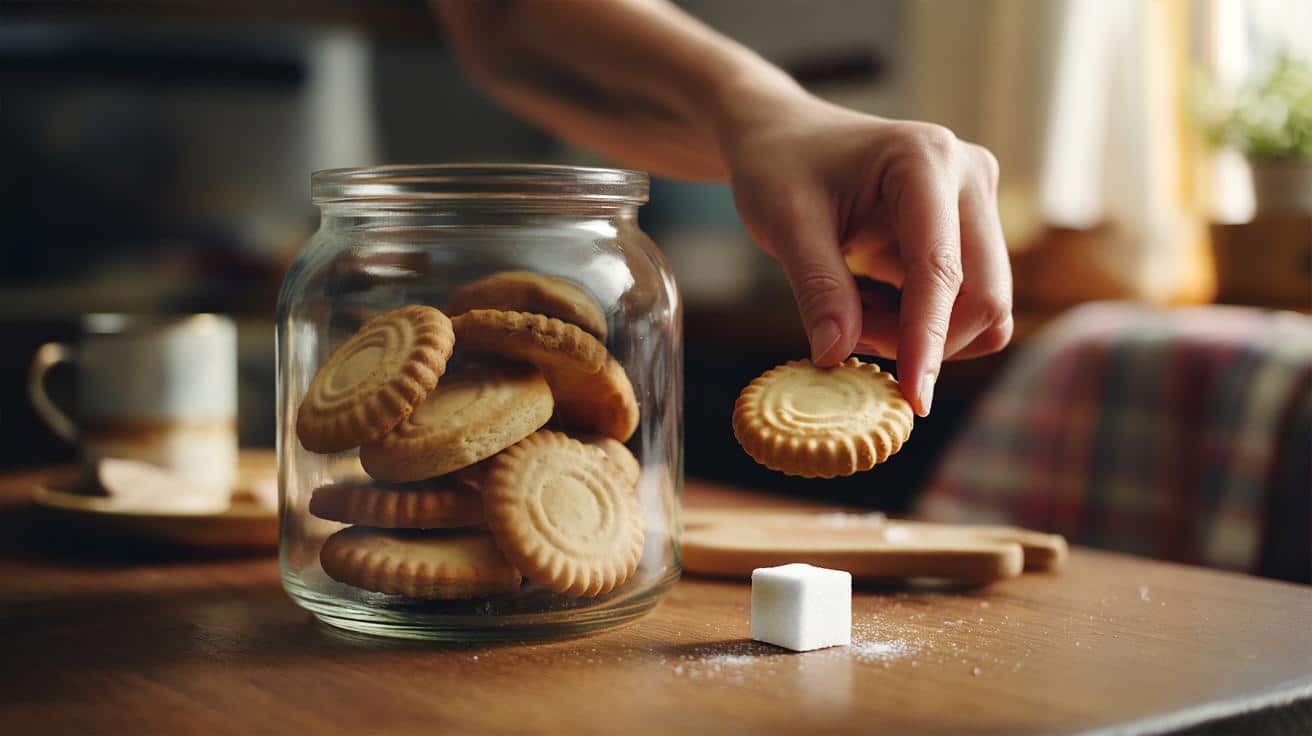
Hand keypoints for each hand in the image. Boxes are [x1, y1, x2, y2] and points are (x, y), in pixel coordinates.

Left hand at [720, 98, 1012, 415]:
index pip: (941, 269)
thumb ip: (816, 288)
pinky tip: (868, 302)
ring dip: (919, 336)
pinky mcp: (970, 231)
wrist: (785, 136)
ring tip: (852, 314)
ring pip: (981, 309)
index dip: (928, 339)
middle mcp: (970, 177)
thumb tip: (837, 356)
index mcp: (926, 160)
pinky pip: (963, 304)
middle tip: (846, 335)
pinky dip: (918, 324)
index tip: (914, 399)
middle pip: (983, 298)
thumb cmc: (780, 167)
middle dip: (920, 340)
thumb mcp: (784, 222)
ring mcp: (976, 204)